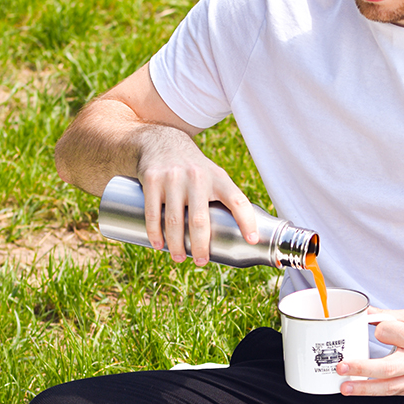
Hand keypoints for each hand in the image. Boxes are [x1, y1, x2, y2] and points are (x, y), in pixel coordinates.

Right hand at [137, 126, 257, 264]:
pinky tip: (158, 245)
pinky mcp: (152, 180)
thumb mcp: (213, 175)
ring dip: (177, 245)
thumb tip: (241, 235)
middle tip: (201, 262)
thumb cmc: (194, 168)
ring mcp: (173, 178)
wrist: (161, 141)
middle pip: (200, 221)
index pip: (237, 200)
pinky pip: (153, 213)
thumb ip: (225, 199)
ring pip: (175, 221)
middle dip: (201, 246)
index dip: (247, 221)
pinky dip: (155, 233)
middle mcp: (197, 177)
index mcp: (218, 178)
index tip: (251, 240)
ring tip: (180, 259)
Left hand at [336, 308, 403, 395]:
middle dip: (362, 368)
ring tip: (345, 387)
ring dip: (364, 389)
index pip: (388, 333)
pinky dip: (375, 392)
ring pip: (388, 387)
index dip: (379, 329)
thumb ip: (388, 317)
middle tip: (342, 367)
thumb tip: (365, 314)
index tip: (376, 326)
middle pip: (387, 367)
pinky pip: (392, 393)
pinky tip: (360, 390)